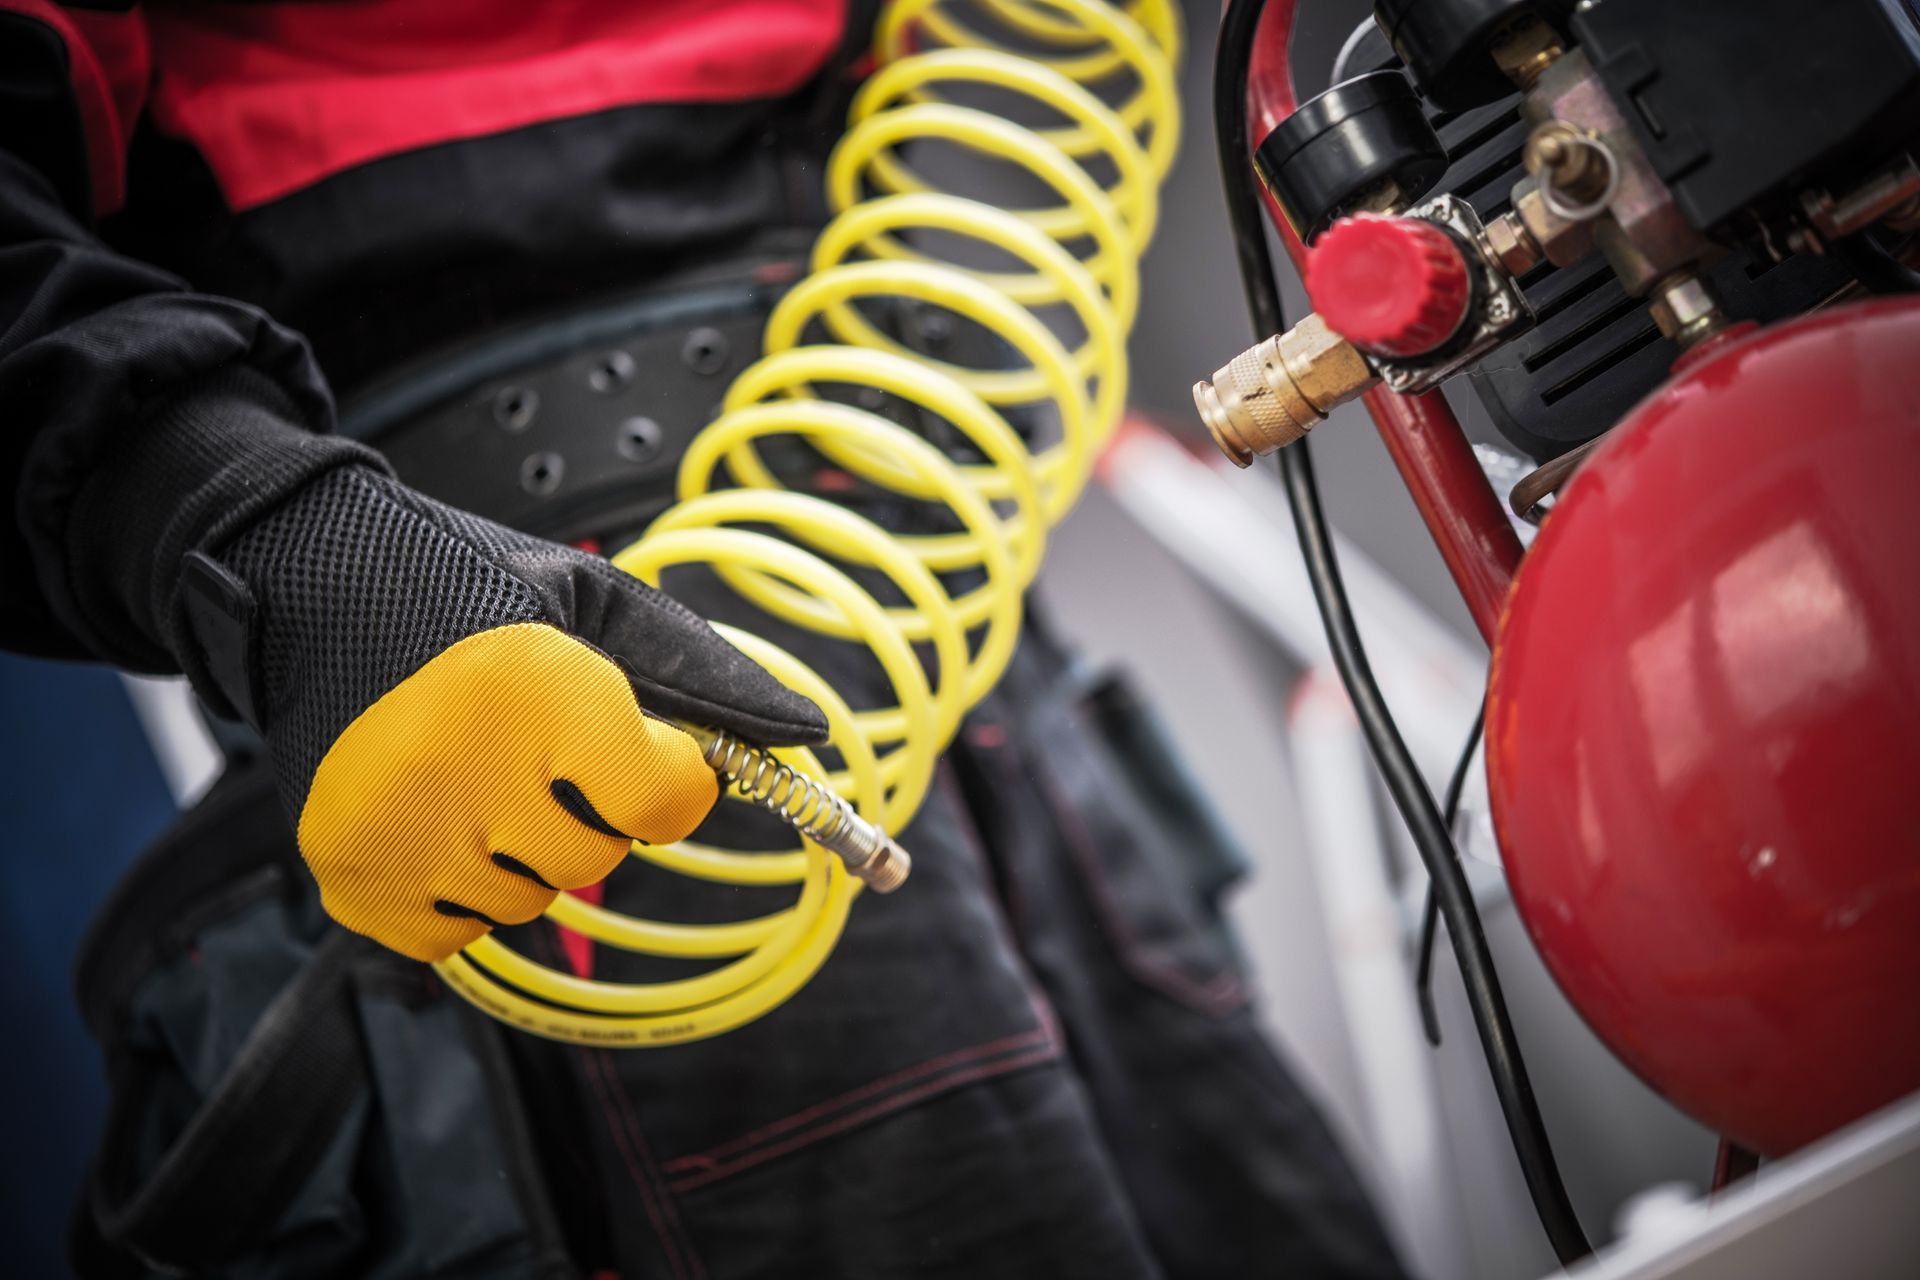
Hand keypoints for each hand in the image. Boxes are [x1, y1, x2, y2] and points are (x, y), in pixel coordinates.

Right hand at [182, 464, 824, 960]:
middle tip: (535, 749)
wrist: (306, 580)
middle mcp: (470, 771)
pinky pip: (451, 937)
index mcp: (544, 693)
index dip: (666, 777)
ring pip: (525, 902)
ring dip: (521, 853)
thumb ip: (706, 674)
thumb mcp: (597, 604)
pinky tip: (435, 818)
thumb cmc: (467, 590)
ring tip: (475, 773)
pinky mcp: (348, 875)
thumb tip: (804, 733)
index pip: (666, 802)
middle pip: (594, 858)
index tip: (641, 747)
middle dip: (587, 810)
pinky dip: (455, 892)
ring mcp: (402, 834)